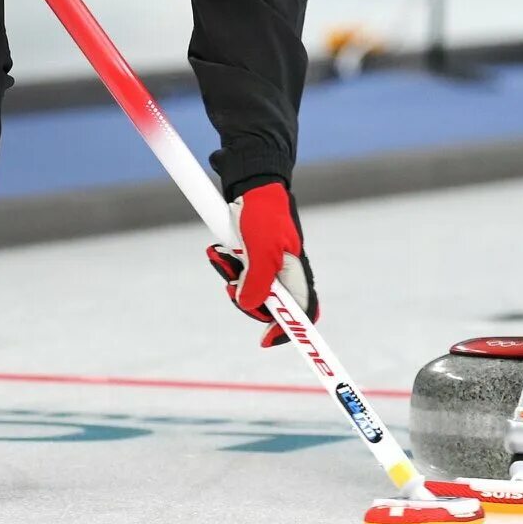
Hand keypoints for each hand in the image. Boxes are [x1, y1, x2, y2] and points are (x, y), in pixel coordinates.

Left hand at [206, 182, 317, 346]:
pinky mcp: (253, 255)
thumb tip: (250, 306)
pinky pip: (238, 273)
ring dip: (231, 278)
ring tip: (221, 258)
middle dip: (245, 299)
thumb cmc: (263, 214)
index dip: (289, 330)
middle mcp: (285, 272)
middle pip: (269, 306)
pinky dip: (227, 267)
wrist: (250, 183)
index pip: (304, 312)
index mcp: (297, 273)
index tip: (264, 340)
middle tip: (229, 285)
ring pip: (249, 289)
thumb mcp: (261, 252)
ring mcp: (268, 264)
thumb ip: (259, 283)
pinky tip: (218, 252)